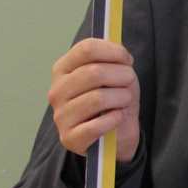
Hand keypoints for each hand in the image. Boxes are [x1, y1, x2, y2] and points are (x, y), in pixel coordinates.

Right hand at [48, 39, 140, 160]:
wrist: (116, 134)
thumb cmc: (114, 99)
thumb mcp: (116, 74)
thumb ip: (114, 58)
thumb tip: (120, 53)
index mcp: (63, 69)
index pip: (86, 49)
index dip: (113, 51)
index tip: (128, 59)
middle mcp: (57, 91)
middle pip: (94, 72)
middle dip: (122, 76)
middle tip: (130, 82)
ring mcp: (60, 116)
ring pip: (98, 98)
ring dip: (122, 98)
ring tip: (124, 101)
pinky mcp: (69, 138)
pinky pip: (97, 124)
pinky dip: (115, 119)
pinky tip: (117, 117)